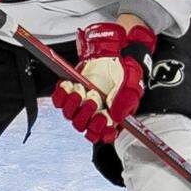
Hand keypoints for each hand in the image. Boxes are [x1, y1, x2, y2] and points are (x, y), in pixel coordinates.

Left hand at [52, 22, 155, 143]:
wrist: (112, 55)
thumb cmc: (123, 73)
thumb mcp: (132, 87)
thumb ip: (126, 102)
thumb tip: (117, 117)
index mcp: (111, 119)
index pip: (103, 136)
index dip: (100, 132)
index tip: (102, 119)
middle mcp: (94, 114)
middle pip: (83, 127)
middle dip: (86, 115)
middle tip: (94, 100)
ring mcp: (80, 105)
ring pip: (70, 115)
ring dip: (74, 105)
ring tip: (83, 91)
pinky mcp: (69, 93)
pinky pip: (58, 101)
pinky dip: (62, 94)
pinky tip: (70, 86)